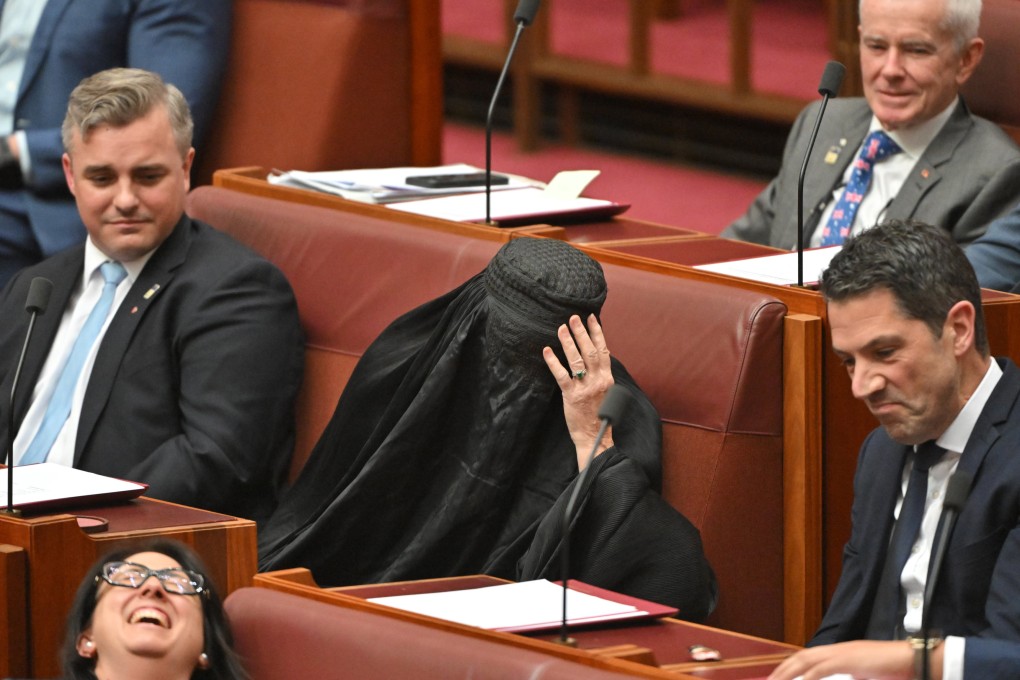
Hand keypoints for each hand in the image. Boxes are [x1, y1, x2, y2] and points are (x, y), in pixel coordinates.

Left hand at [542, 314, 613, 469]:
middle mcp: (598, 380)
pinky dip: (554, 362)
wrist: (595, 436)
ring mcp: (585, 388)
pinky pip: (562, 375)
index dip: (597, 333)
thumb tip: (596, 356)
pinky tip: (547, 350)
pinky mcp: (572, 396)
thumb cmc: (600, 415)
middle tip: (573, 318)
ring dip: (568, 342)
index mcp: (607, 378)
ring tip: (561, 328)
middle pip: (590, 351)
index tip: (591, 318)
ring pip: (577, 360)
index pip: (604, 350)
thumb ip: (601, 375)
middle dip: (581, 333)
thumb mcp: (607, 392)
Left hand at [768, 640, 915, 679]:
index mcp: (841, 653)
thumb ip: (853, 675)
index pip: (808, 658)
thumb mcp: (868, 674)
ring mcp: (842, 653)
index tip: (778, 678)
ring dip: (788, 672)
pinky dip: (807, 677)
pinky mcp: (848, 660)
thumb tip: (845, 677)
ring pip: (806, 661)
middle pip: (801, 657)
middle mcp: (838, 650)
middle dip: (782, 670)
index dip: (791, 668)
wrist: (915, 660)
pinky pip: (821, 669)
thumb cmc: (896, 670)